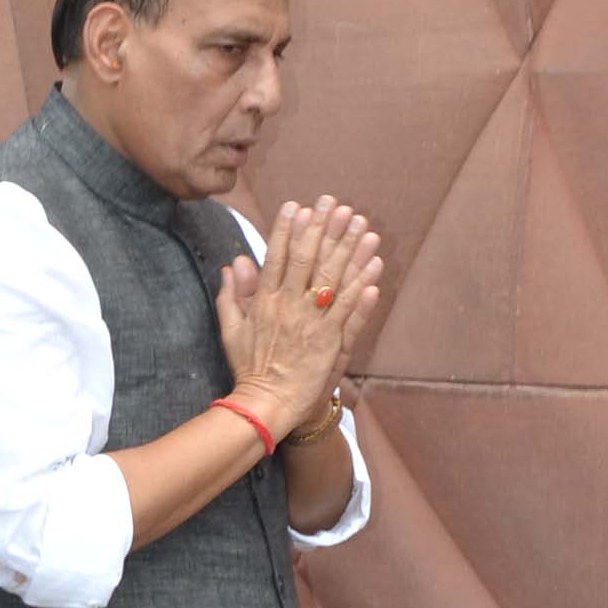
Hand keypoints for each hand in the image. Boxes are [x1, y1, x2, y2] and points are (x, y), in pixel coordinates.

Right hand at [216, 200, 382, 438]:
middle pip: (306, 258)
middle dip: (322, 228)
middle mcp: (287, 306)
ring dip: (349, 248)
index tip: (298, 206)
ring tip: (362, 224)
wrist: (266, 405)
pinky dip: (363, 285)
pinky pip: (350, 307)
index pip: (275, 256)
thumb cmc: (250, 369)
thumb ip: (231, 295)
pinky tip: (376, 264)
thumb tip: (233, 263)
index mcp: (263, 301)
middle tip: (335, 203)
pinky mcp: (330, 340)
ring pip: (332, 277)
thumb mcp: (231, 330)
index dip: (288, 229)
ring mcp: (310, 322)